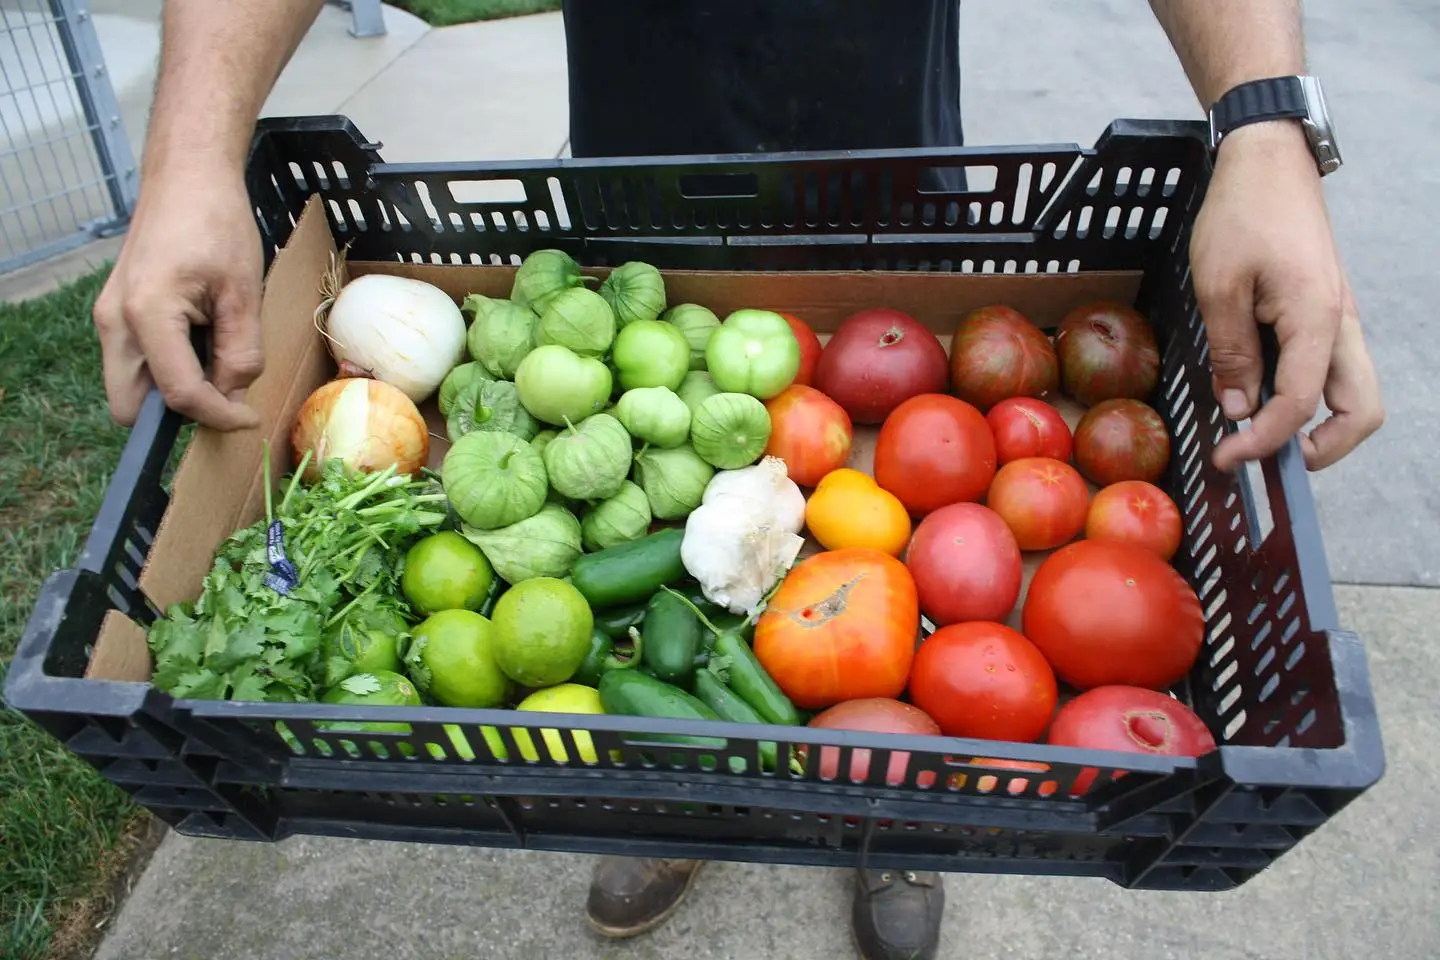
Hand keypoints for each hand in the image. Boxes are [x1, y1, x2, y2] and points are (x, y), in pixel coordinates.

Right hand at [94, 168, 264, 429]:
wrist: (186, 178)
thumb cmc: (217, 223)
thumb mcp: (244, 293)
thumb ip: (240, 353)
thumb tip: (233, 399)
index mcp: (145, 315)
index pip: (178, 395)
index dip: (218, 416)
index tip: (248, 419)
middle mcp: (113, 323)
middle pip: (132, 408)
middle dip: (177, 414)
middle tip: (223, 394)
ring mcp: (108, 318)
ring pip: (131, 388)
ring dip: (171, 390)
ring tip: (215, 357)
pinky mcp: (115, 314)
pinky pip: (135, 363)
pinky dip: (166, 369)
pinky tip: (201, 342)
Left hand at [1189, 121, 1382, 471]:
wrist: (1267, 160)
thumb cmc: (1241, 213)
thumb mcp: (1219, 286)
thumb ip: (1232, 352)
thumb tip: (1239, 408)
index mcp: (1317, 318)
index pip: (1303, 404)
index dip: (1264, 441)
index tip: (1225, 458)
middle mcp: (1342, 325)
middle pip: (1361, 412)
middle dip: (1321, 450)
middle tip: (1260, 458)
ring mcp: (1339, 320)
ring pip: (1353, 394)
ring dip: (1317, 426)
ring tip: (1259, 434)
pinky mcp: (1326, 312)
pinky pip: (1332, 369)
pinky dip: (1306, 396)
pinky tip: (1260, 395)